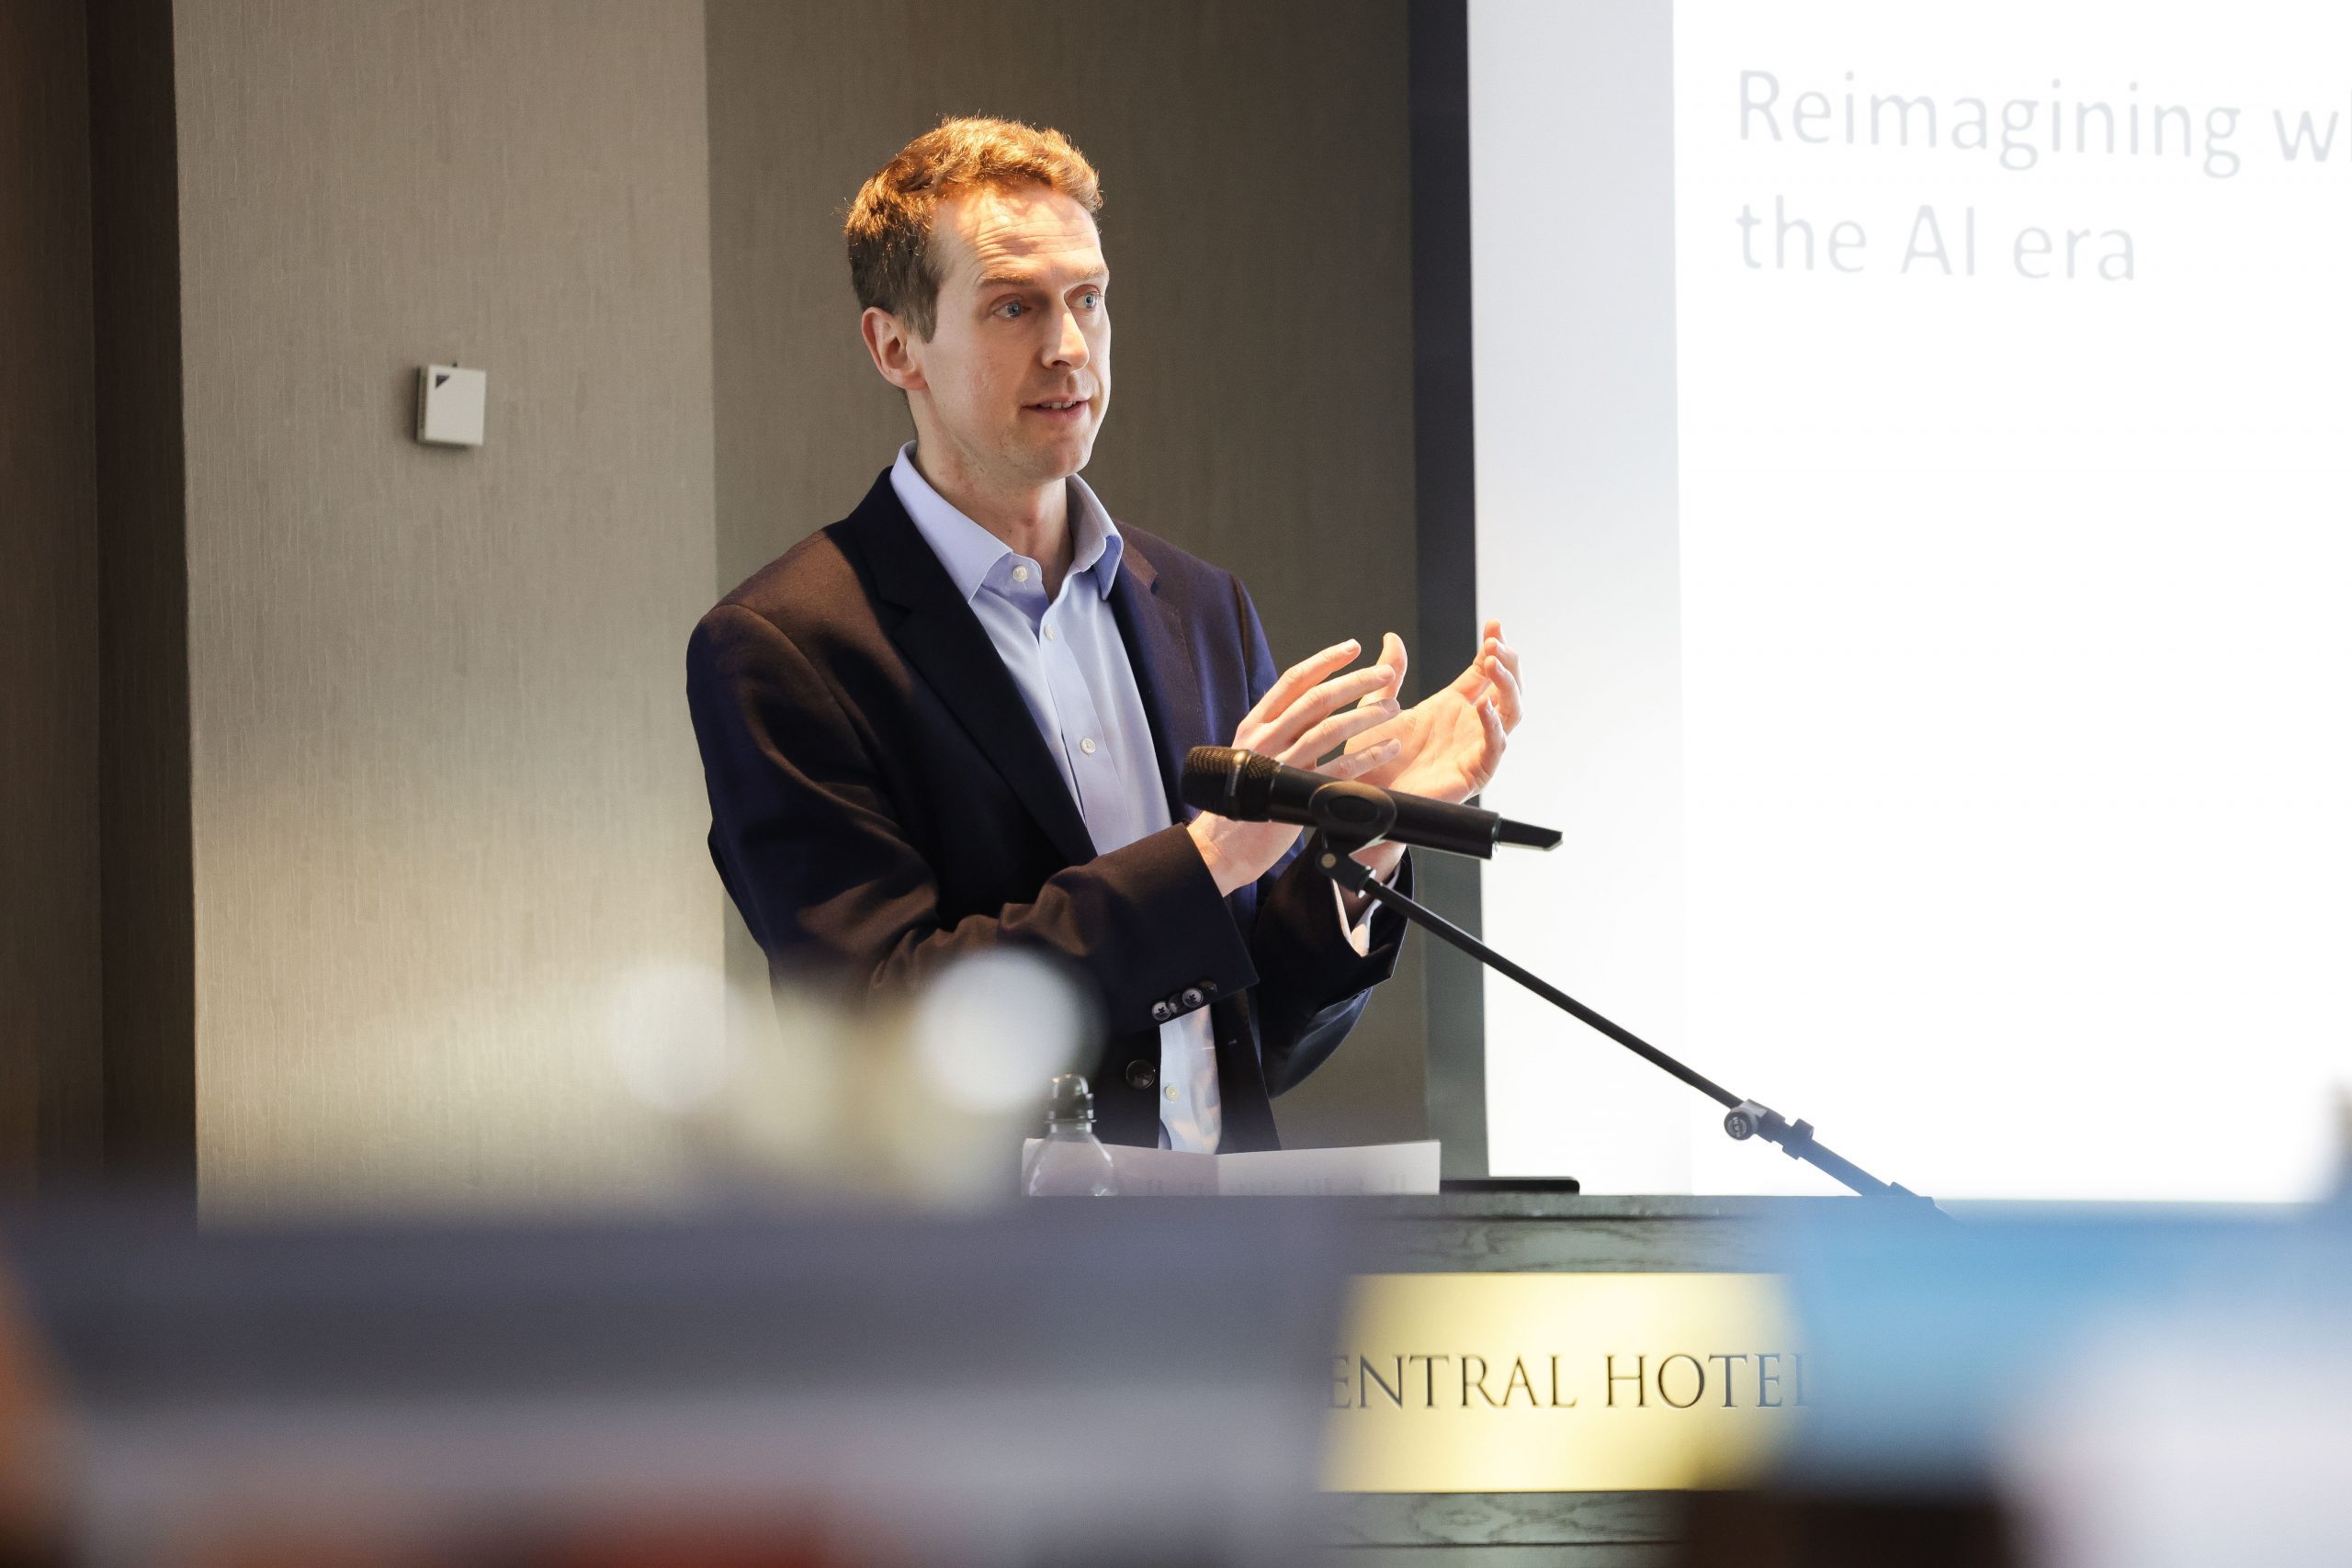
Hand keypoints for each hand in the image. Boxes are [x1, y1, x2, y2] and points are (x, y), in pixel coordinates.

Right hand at [1187, 638, 1402, 894]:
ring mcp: (1280, 764)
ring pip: (1329, 728)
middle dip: (1355, 681)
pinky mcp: (1297, 792)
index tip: (1352, 647)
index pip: (1293, 680)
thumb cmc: (1243, 795)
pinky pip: (1338, 768)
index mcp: (1256, 724)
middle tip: (1384, 675)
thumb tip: (1310, 698)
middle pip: (1316, 698)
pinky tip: (1387, 746)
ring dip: (1367, 714)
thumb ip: (1279, 726)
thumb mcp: (1252, 751)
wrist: (1225, 843)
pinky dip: (1367, 754)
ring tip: (1393, 708)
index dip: (1325, 660)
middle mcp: (1266, 738)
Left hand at [1342, 620, 1523, 803]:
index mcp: (1451, 706)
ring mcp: (1475, 747)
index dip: (1494, 648)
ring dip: (1507, 686)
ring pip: (1511, 713)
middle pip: (1506, 688)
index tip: (1494, 625)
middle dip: (1508, 663)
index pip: (1485, 672)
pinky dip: (1494, 726)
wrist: (1365, 796)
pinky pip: (1495, 747)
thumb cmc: (1372, 759)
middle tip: (1496, 643)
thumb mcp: (1376, 706)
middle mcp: (1469, 724)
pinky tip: (1483, 705)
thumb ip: (1390, 674)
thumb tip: (1391, 638)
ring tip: (1493, 663)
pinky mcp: (1475, 772)